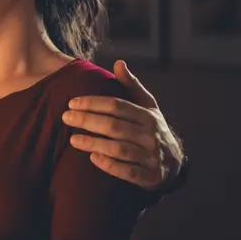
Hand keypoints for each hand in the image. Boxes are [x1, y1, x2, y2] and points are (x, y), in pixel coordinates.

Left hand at [63, 60, 182, 190]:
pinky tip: (92, 158)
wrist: (174, 162)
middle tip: (66, 118)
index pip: (117, 106)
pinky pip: (127, 172)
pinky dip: (110, 165)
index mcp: (147, 116)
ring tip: (73, 140)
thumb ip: (131, 85)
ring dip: (94, 143)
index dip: (93, 103)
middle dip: (87, 120)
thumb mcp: (147, 106)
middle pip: (114, 126)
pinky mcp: (149, 176)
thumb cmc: (151, 129)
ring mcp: (150, 157)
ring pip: (119, 149)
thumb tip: (118, 62)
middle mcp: (150, 135)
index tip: (72, 102)